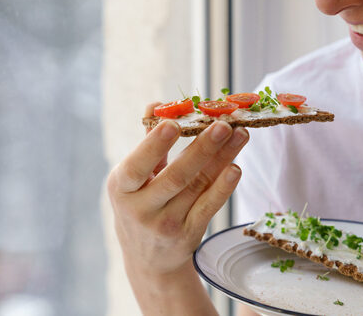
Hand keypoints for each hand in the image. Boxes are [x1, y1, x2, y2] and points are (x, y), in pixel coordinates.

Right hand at [107, 102, 249, 276]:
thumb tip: (157, 104)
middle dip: (202, 149)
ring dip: (222, 159)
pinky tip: (235, 167)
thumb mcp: (133, 178)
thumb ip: (148, 142)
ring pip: (199, 187)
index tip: (173, 123)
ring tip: (240, 135)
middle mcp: (141, 209)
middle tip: (223, 125)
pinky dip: (223, 187)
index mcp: (122, 188)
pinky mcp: (189, 234)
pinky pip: (209, 207)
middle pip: (176, 176)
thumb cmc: (140, 204)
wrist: (148, 259)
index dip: (154, 145)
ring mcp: (167, 224)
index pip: (137, 166)